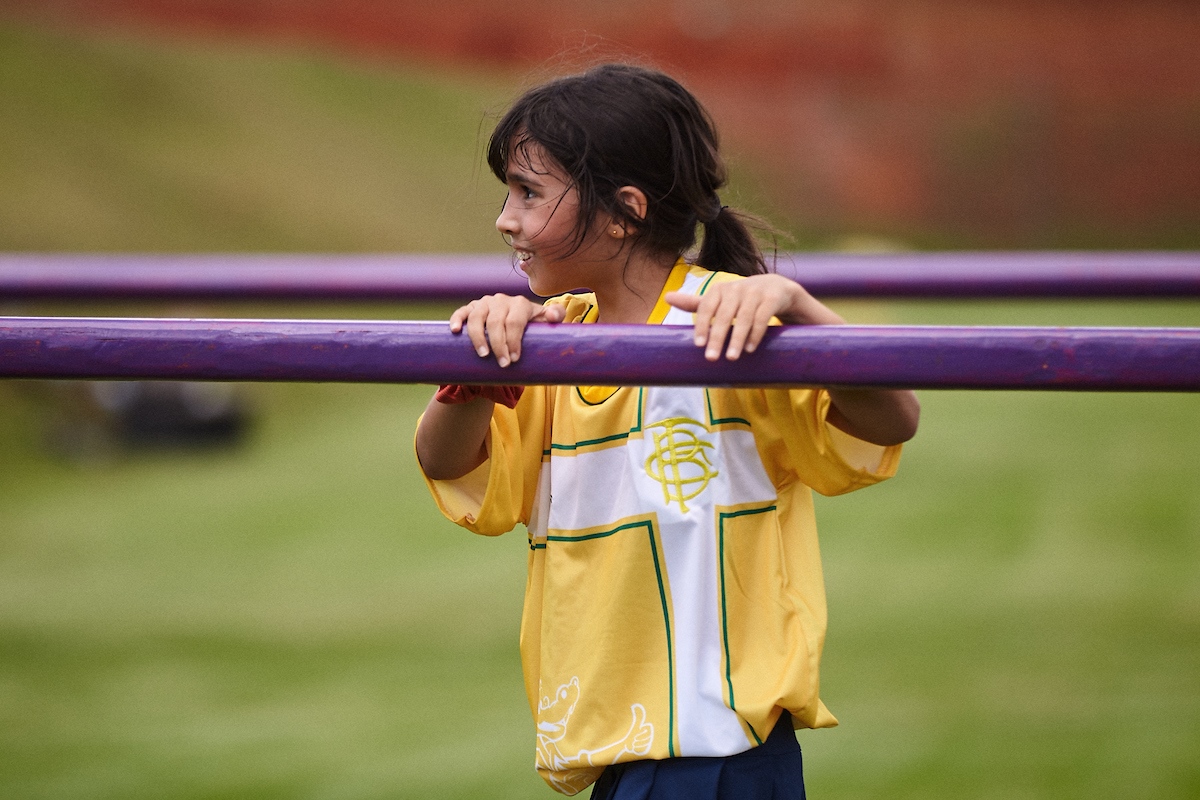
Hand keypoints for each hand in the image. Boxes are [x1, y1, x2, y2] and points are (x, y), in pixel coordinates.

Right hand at [449, 294, 565, 366]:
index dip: (514, 341)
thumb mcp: (545, 325)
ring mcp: (484, 303)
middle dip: (499, 344)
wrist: (512, 329)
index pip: (515, 321)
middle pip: (496, 321)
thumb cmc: (531, 330)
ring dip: (478, 337)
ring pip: (477, 317)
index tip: (513, 359)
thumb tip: (553, 316)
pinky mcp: (470, 308)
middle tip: (502, 364)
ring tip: (483, 355)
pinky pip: (461, 312)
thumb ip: (555, 317)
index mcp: (520, 304)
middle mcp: (501, 300)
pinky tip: (455, 331)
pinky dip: (456, 320)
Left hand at [664, 274, 841, 360]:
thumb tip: (666, 297)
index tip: (698, 345)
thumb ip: (696, 303)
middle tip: (711, 358)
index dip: (702, 325)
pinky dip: (756, 333)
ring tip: (731, 358)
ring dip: (737, 338)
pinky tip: (750, 348)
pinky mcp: (773, 297)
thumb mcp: (720, 300)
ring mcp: (756, 291)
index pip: (706, 306)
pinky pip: (763, 316)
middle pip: (724, 314)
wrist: (779, 289)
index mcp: (721, 289)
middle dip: (717, 337)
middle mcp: (737, 288)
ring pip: (744, 317)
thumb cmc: (742, 299)